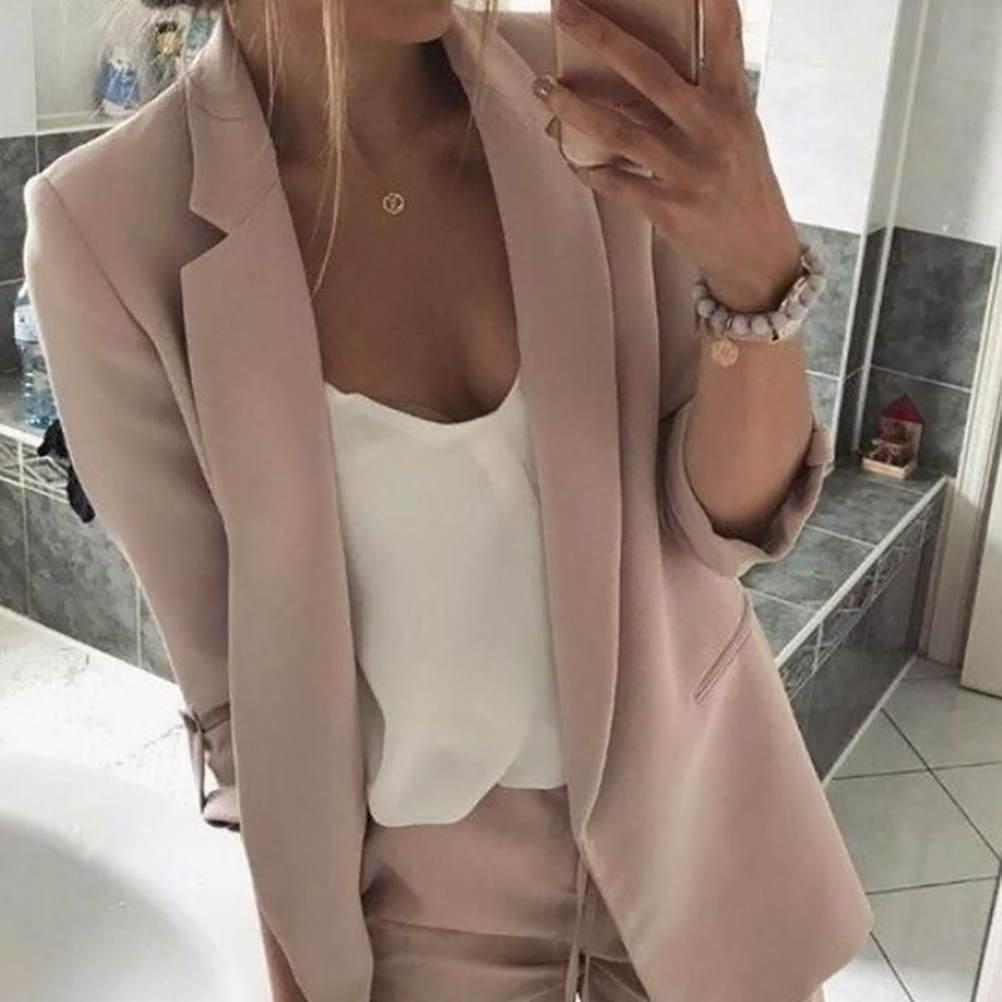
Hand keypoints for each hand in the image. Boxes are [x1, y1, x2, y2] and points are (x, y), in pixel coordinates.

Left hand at [533, 0, 802, 313]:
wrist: (755, 251)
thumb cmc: (741, 182)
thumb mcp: (739, 130)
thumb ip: (702, 98)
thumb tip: (639, 73)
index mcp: (732, 103)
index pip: (725, 37)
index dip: (711, 2)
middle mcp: (709, 131)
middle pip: (646, 72)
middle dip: (600, 36)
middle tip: (564, 9)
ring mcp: (686, 170)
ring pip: (616, 130)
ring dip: (572, 107)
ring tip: (543, 87)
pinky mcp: (667, 207)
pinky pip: (614, 182)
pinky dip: (587, 168)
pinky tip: (568, 155)